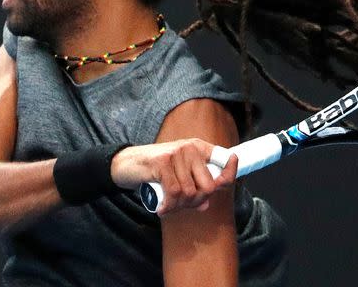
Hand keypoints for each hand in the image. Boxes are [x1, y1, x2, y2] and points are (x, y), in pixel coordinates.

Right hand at [110, 139, 237, 214]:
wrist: (127, 163)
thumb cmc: (156, 171)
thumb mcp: (179, 174)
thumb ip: (193, 187)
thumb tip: (206, 205)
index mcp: (199, 148)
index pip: (223, 159)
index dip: (229, 173)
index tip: (224, 184)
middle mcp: (190, 148)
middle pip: (208, 185)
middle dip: (196, 202)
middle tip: (182, 205)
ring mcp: (176, 154)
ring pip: (190, 192)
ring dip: (179, 207)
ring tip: (169, 206)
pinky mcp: (162, 162)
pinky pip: (174, 193)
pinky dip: (170, 206)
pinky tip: (163, 209)